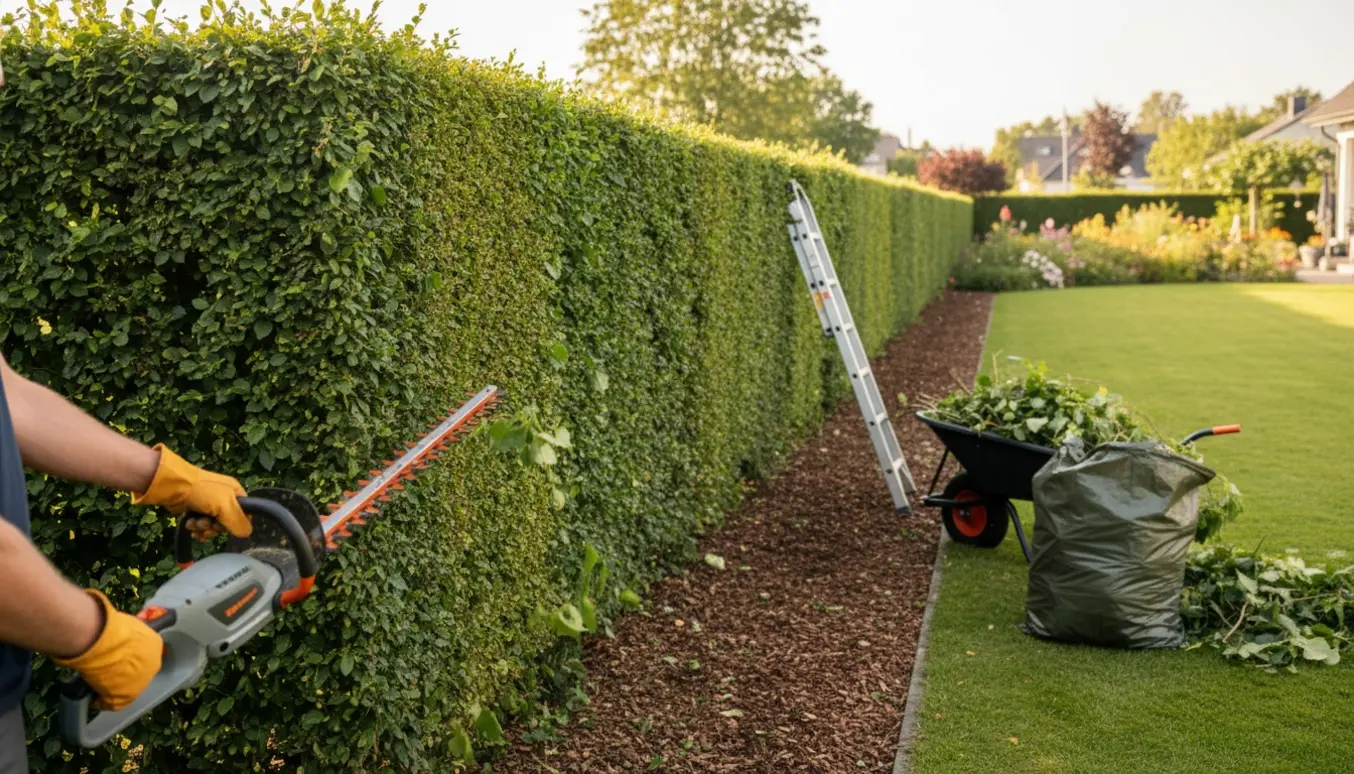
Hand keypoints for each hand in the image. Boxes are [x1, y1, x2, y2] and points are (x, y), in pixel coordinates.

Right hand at [51, 590, 161, 710]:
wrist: (103, 642)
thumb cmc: (110, 628)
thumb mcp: (123, 624)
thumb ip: (124, 631)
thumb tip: (114, 629)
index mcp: (155, 644)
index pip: (143, 653)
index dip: (127, 655)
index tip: (115, 655)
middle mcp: (153, 664)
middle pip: (136, 671)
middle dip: (121, 671)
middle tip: (103, 669)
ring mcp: (141, 682)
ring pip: (125, 687)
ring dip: (110, 686)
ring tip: (94, 681)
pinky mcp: (125, 697)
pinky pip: (111, 702)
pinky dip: (100, 700)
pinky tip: (90, 696)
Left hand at [132, 445, 250, 539]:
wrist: (173, 485)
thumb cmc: (203, 492)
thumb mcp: (226, 505)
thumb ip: (239, 522)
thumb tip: (246, 534)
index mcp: (235, 492)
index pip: (245, 514)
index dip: (237, 524)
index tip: (226, 527)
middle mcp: (224, 498)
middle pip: (227, 522)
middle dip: (216, 528)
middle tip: (208, 526)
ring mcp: (209, 504)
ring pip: (212, 525)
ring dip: (204, 529)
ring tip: (195, 525)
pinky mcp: (195, 509)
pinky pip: (201, 524)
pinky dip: (196, 528)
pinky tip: (190, 526)